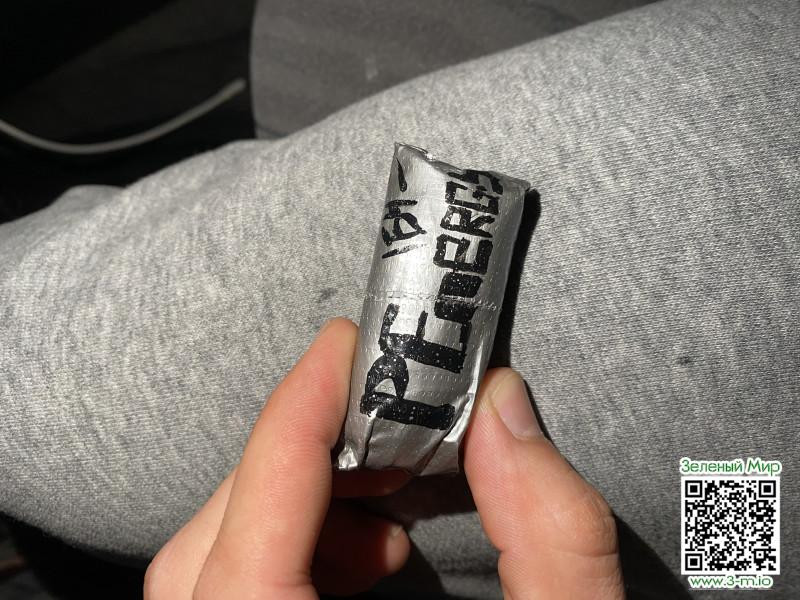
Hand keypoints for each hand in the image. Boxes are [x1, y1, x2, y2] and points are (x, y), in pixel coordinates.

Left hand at [144, 318, 622, 598]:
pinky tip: (371, 550)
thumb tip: (507, 409)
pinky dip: (292, 546)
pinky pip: (237, 592)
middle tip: (383, 422)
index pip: (249, 545)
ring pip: (212, 570)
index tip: (338, 346)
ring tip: (388, 492)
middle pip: (209, 551)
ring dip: (295, 505)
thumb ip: (555, 542)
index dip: (291, 426)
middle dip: (294, 460)